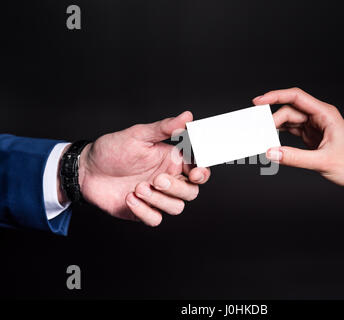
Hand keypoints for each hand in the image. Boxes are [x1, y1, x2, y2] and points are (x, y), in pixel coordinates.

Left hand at [66, 111, 209, 225]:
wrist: (86, 170)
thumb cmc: (112, 150)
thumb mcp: (138, 135)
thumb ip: (165, 128)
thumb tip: (187, 116)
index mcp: (172, 161)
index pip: (198, 170)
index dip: (202, 173)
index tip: (195, 173)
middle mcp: (168, 180)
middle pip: (191, 192)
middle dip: (176, 188)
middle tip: (157, 179)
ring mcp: (156, 197)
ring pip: (176, 208)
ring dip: (159, 200)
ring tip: (138, 188)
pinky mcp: (143, 211)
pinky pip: (156, 219)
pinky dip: (145, 211)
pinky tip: (130, 198)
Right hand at [253, 88, 343, 193]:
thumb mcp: (322, 162)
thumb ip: (294, 157)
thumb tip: (271, 152)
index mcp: (326, 114)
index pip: (296, 97)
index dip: (276, 96)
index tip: (259, 101)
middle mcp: (319, 117)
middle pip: (289, 110)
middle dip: (273, 120)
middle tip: (260, 132)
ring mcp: (315, 126)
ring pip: (289, 121)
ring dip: (275, 127)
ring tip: (263, 136)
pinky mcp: (311, 136)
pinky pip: (291, 131)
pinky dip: (280, 135)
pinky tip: (272, 140)